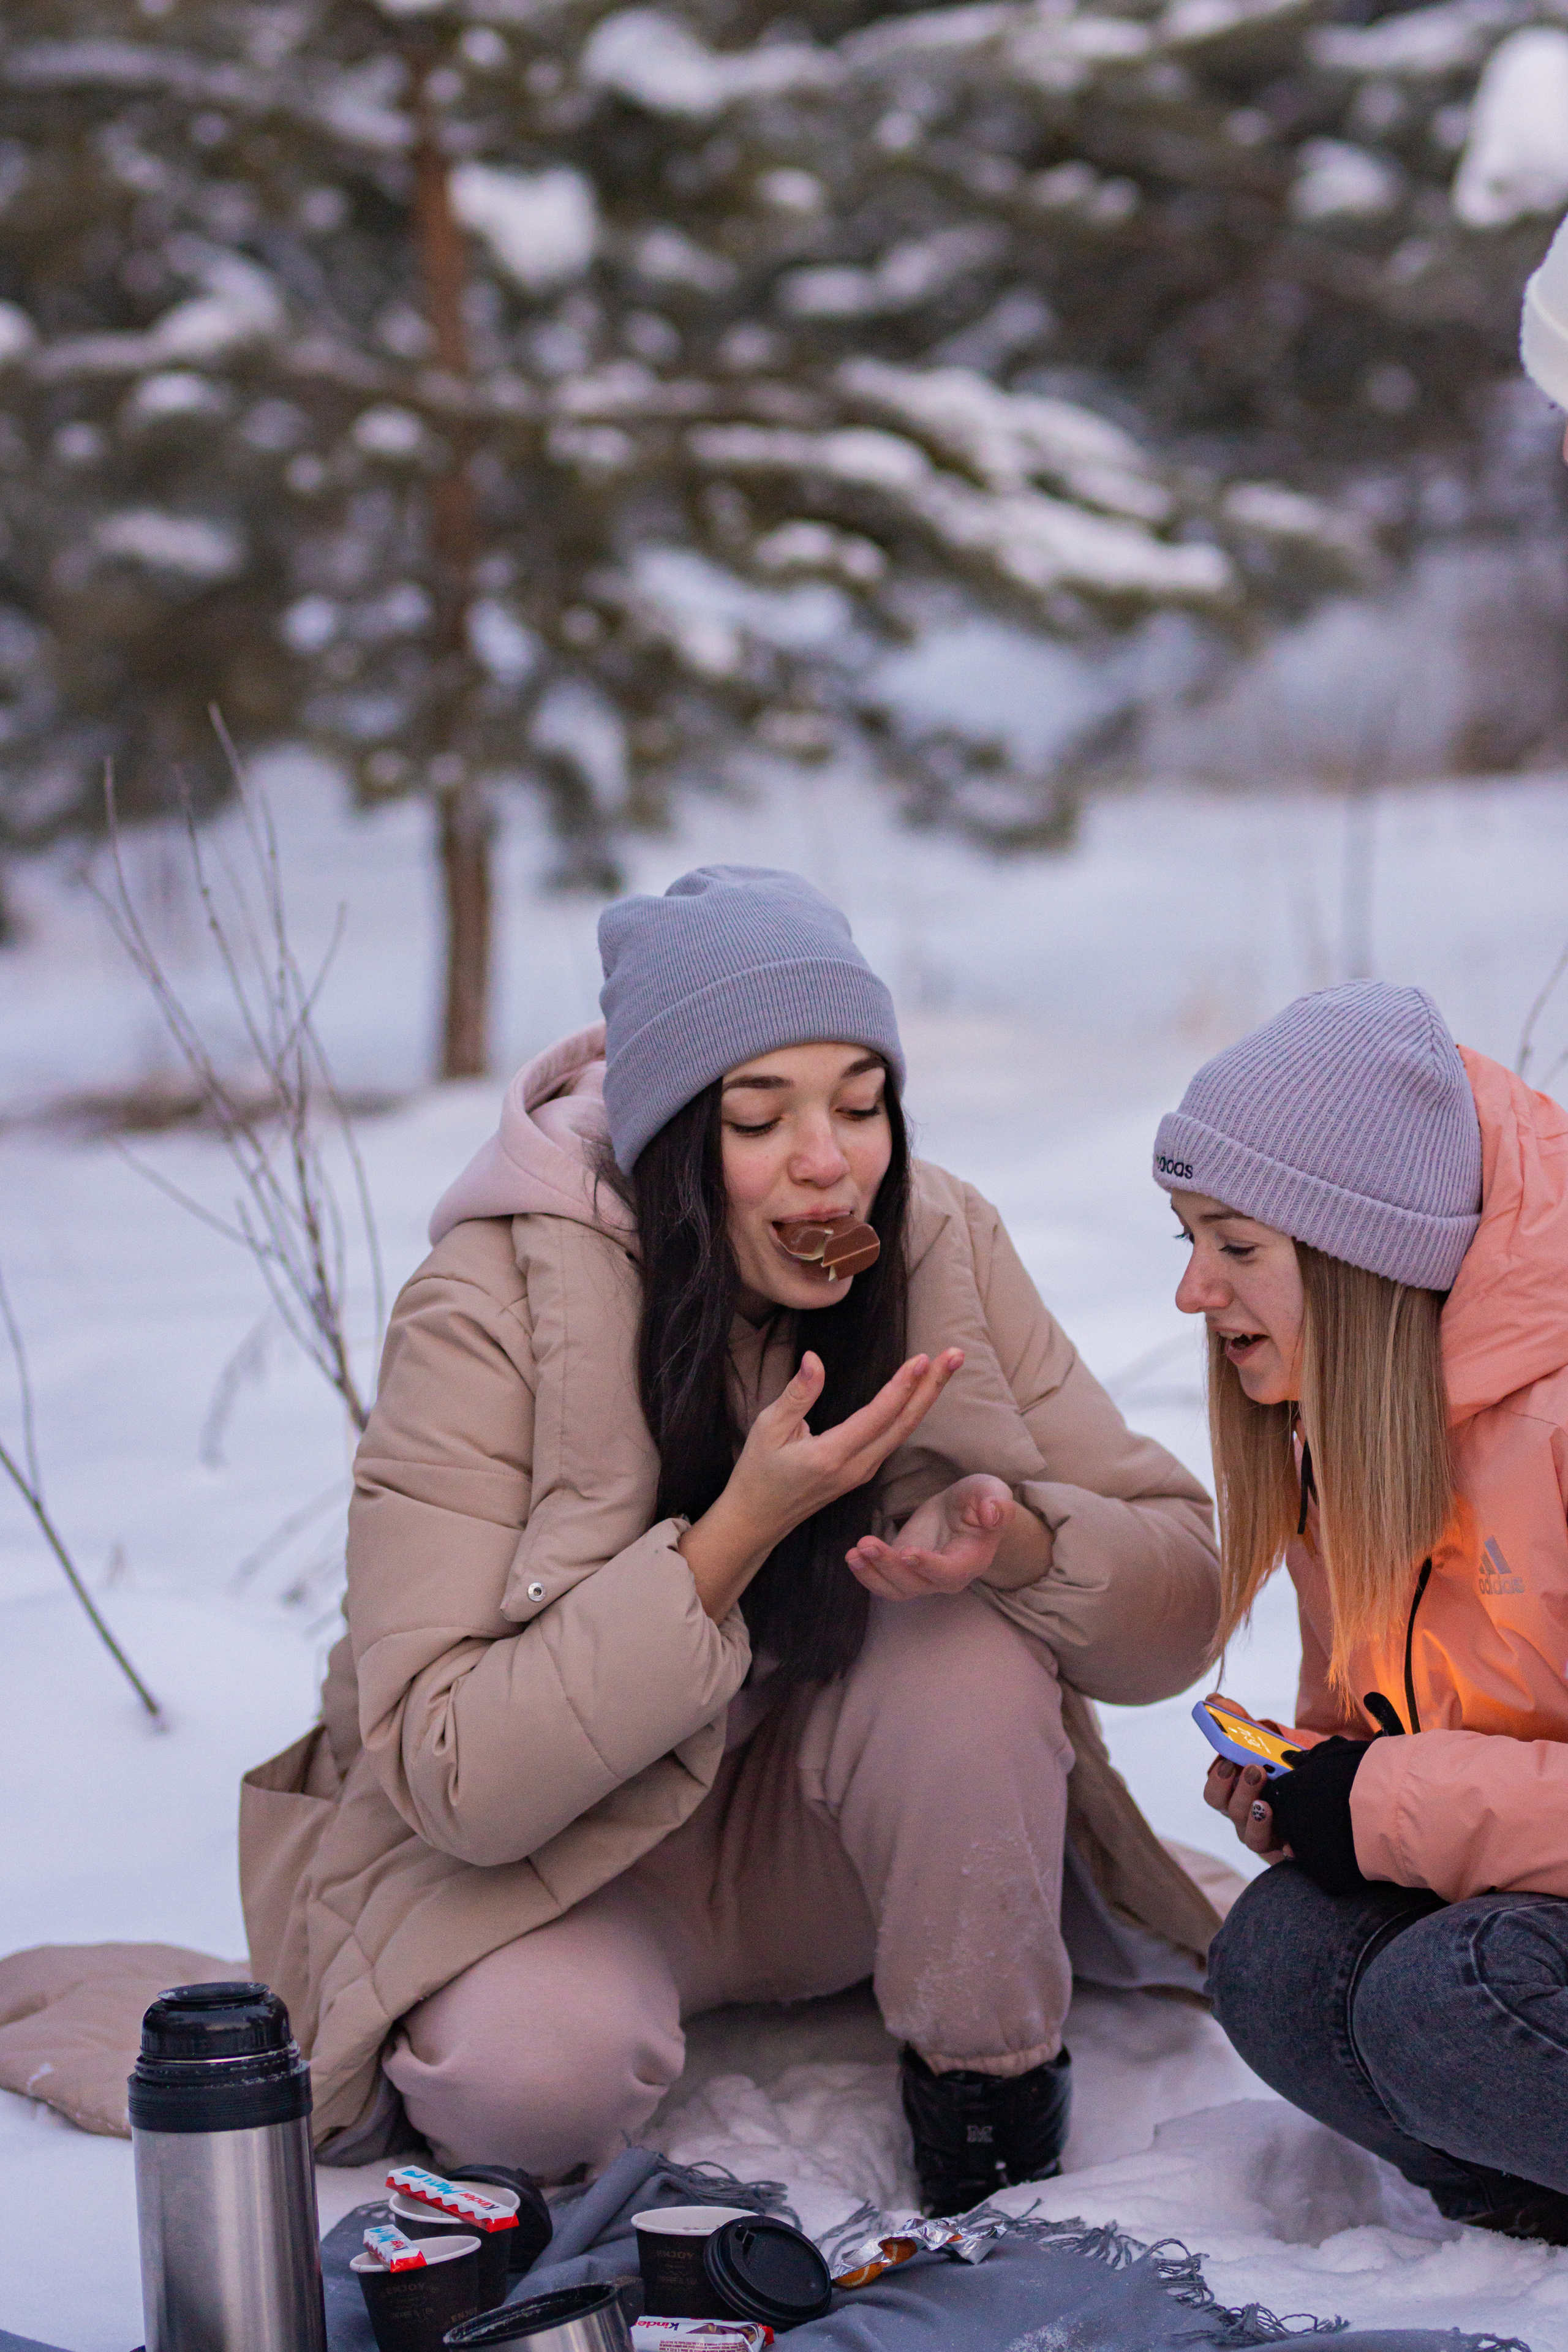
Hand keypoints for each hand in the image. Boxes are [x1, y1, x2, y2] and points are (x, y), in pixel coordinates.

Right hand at [679, 1346, 964, 1619]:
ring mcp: (862, 1473)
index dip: (902, 1386)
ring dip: (927, 1397)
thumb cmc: (758, 1471)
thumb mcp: (768, 1428)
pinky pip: (893, 1439)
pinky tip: (921, 1391)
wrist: (756, 1520)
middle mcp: (856, 1467)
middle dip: (933, 1387)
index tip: (923, 1358)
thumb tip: (815, 1359)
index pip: (878, 1416)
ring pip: (903, 1432)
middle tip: (956, 1355)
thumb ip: (797, 1394)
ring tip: (947, 1366)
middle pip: (904, 1424)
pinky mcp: (862, 1473)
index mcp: (832, 1455)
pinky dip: (911, 1411)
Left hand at [846, 1474, 1015, 1598]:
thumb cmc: (981, 1500)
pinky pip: (883, 1580)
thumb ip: (997, 1504)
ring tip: (853, 1553)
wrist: (965, 1509)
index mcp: (971, 1561)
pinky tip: (852, 1554)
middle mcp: (946, 1578)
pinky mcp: (903, 1567)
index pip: (949, 1572)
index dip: (929, 1566)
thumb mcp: (993, 1492)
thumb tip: (991, 1514)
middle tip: (866, 1545)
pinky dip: (866, 1571)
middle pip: (915, 1584)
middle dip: (889, 1567)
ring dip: (872, 1574)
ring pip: (895, 1588)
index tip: (907, 1552)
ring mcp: (922, 1576)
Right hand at [1201, 1692, 1293, 1862]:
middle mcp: (1244, 1815)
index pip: (1214, 1792)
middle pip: (1228, 1812)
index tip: (1229, 1762)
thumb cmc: (1287, 1768)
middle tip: (1256, 1771)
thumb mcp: (1268, 1743)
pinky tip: (1289, 1840)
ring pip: (1249, 1836)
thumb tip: (1214, 1699)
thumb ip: (1242, 1723)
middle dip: (1239, 1793)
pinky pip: (1280, 1854)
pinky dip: (1284, 1847)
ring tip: (1267, 1802)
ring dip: (1255, 1818)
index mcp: (1234, 1792)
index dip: (1218, 1780)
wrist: (1324, 1791)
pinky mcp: (1286, 1848)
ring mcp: (1264, 1834)